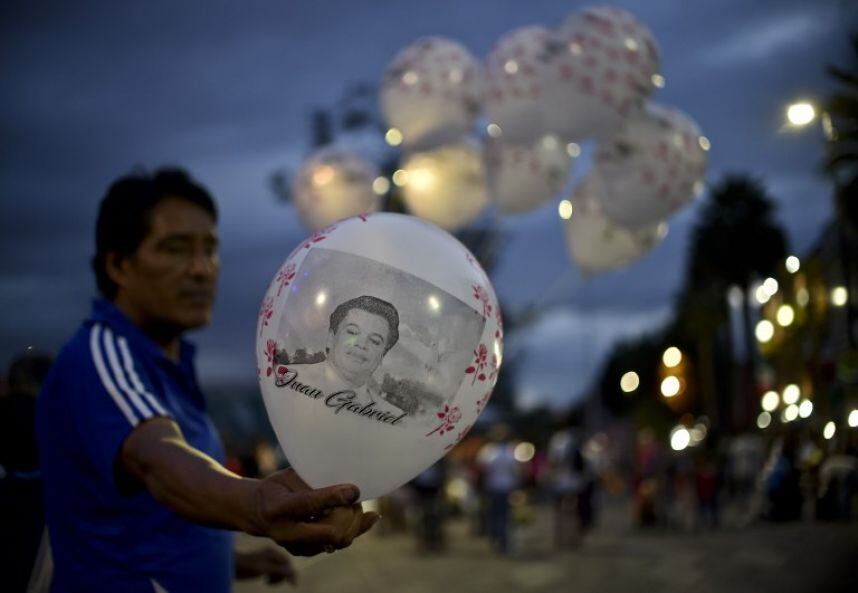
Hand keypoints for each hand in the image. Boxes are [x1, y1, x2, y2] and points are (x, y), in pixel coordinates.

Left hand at [235, 547, 296, 585]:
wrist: (231, 565)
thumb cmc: (247, 566)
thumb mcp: (264, 569)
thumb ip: (279, 569)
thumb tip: (293, 572)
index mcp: (273, 553)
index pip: (288, 563)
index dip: (291, 574)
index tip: (292, 585)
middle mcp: (271, 553)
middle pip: (284, 566)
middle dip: (282, 576)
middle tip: (272, 583)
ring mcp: (266, 558)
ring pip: (278, 569)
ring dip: (276, 577)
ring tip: (268, 582)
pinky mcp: (262, 563)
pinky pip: (272, 570)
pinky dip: (271, 576)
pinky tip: (265, 579)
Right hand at [251, 468, 379, 555]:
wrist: (258, 512)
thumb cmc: (277, 487)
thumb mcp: (289, 476)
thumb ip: (313, 482)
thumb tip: (348, 491)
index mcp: (277, 507)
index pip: (309, 504)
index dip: (334, 497)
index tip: (353, 490)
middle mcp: (285, 532)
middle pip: (330, 531)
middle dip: (349, 514)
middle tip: (355, 498)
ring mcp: (296, 546)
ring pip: (338, 540)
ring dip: (354, 522)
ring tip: (355, 505)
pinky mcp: (307, 551)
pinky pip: (338, 544)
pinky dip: (354, 529)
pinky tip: (365, 517)